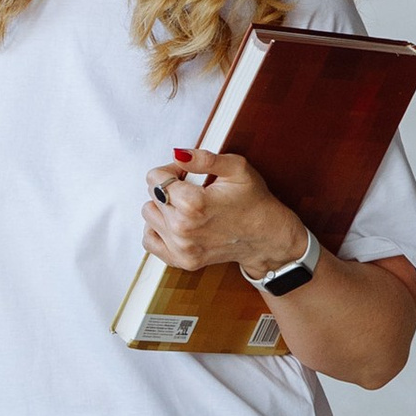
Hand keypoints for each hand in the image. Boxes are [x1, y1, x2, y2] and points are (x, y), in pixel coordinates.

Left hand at [142, 151, 308, 282]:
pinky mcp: (182, 260)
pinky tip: (177, 223)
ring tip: (188, 207)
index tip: (186, 175)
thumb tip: (178, 154)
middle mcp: (184, 229)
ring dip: (164, 208)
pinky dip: (159, 229)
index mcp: (194, 204)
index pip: (154, 178)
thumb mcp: (236, 169)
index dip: (171, 171)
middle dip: (168, 188)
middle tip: (193, 189)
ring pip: (149, 216)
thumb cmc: (254, 203)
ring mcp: (182, 248)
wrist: (266, 237)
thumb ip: (204, 159)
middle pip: (152, 196)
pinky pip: (150, 241)